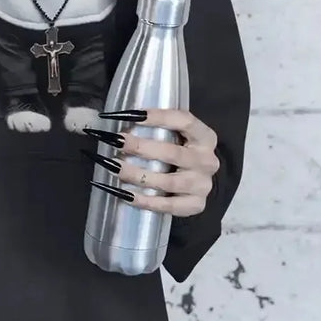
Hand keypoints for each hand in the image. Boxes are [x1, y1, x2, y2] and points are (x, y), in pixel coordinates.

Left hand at [93, 108, 218, 216]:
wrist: (198, 180)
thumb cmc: (180, 150)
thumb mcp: (178, 134)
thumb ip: (156, 127)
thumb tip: (117, 118)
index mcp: (205, 137)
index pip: (184, 121)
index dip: (158, 116)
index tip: (130, 114)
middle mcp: (207, 161)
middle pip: (172, 153)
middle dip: (140, 147)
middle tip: (115, 141)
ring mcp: (202, 185)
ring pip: (168, 182)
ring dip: (137, 175)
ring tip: (114, 168)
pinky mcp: (195, 205)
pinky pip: (167, 205)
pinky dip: (144, 201)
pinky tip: (124, 194)